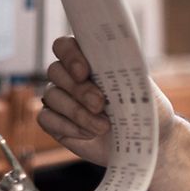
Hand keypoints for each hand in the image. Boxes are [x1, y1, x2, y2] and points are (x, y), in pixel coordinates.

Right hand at [39, 35, 176, 166]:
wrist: (140, 144)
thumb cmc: (143, 113)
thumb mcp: (143, 93)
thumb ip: (128, 77)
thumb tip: (115, 68)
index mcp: (90, 60)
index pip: (66, 46)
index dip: (70, 56)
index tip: (84, 72)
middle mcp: (69, 76)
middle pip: (56, 70)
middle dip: (79, 89)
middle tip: (99, 104)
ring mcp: (59, 98)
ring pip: (52, 96)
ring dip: (77, 113)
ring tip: (103, 126)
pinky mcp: (53, 122)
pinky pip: (46, 118)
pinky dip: (67, 127)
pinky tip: (88, 134)